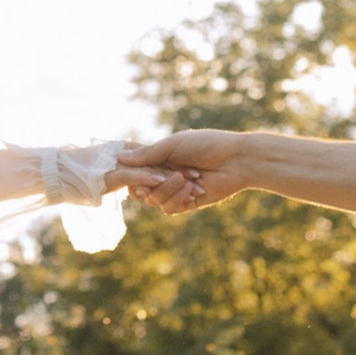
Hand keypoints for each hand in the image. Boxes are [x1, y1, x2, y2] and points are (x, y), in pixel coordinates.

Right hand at [112, 131, 261, 213]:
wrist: (236, 160)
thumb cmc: (206, 145)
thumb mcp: (172, 145)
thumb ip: (147, 154)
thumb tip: (119, 156)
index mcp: (161, 158)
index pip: (137, 171)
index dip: (134, 175)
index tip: (135, 174)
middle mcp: (166, 175)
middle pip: (143, 188)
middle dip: (151, 183)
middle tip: (159, 178)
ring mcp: (176, 190)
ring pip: (155, 200)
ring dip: (168, 190)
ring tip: (185, 178)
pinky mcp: (188, 203)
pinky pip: (170, 209)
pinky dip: (178, 199)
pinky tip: (193, 190)